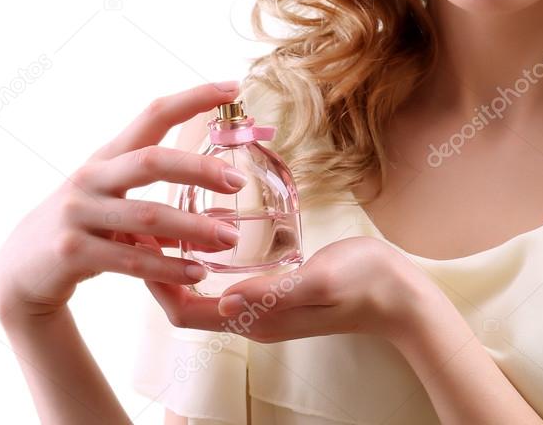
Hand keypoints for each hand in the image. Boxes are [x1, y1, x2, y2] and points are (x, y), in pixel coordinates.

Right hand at [0, 81, 248, 322]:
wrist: (22, 269)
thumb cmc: (84, 227)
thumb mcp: (115, 202)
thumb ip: (158, 199)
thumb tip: (222, 203)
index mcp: (107, 158)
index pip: (152, 116)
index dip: (191, 98)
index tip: (231, 87)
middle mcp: (91, 178)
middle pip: (150, 162)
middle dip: (198, 169)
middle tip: (239, 182)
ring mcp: (78, 214)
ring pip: (147, 217)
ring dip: (194, 228)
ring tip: (230, 239)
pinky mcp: (72, 253)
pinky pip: (131, 261)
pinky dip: (168, 268)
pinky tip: (197, 273)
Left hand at [147, 236, 436, 342]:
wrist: (402, 296)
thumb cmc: (367, 283)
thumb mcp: (321, 281)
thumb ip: (274, 292)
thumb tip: (224, 300)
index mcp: (257, 319)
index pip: (184, 312)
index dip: (154, 282)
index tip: (139, 240)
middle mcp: (252, 318)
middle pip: (185, 304)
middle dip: (157, 269)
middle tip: (140, 225)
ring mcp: (264, 308)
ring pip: (202, 293)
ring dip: (178, 264)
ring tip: (162, 223)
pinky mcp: (276, 293)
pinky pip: (224, 283)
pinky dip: (204, 261)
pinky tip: (206, 231)